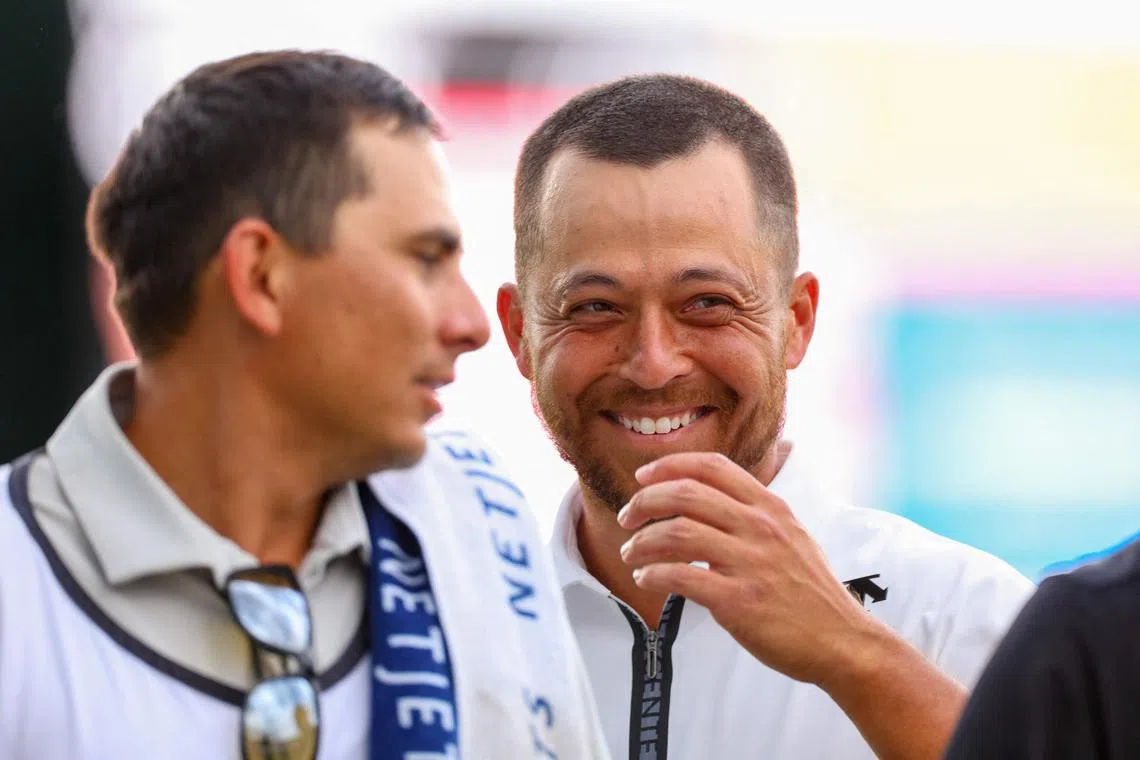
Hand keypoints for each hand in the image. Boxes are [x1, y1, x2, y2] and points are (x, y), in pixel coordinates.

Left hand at [617, 451, 876, 686]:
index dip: (669, 465)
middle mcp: (760, 527)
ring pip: (675, 533)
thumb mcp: (793, 536)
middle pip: (685, 494)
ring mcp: (750, 563)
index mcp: (771, 507)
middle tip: (627, 518)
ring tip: (630, 554)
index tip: (643, 478)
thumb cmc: (812, 593)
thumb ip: (755, 515)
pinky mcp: (739, 601)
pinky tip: (646, 579)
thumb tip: (707, 501)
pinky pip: (681, 576)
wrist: (845, 642)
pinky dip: (654, 574)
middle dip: (644, 502)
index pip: (712, 466)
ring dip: (641, 542)